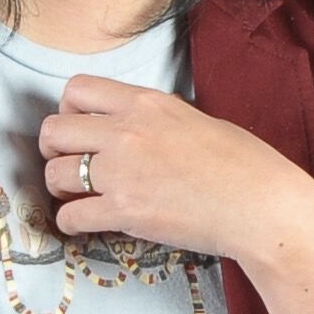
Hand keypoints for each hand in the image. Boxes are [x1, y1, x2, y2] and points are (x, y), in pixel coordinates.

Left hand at [40, 74, 313, 268]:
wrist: (260, 204)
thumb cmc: (242, 164)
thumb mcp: (194, 120)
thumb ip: (154, 120)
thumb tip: (132, 131)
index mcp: (146, 102)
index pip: (76, 89)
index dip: (67, 111)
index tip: (78, 130)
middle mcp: (126, 131)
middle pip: (53, 130)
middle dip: (53, 151)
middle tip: (67, 165)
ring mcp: (122, 171)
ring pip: (55, 174)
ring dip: (60, 188)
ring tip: (78, 197)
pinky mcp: (124, 211)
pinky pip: (71, 215)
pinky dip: (71, 222)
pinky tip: (84, 224)